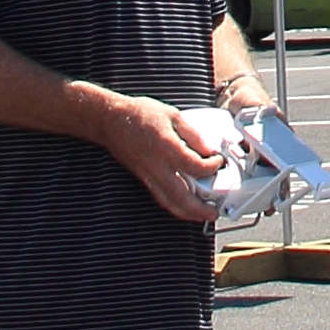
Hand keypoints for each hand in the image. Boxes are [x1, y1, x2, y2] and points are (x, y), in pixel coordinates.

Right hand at [95, 90, 227, 223]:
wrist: (111, 120)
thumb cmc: (140, 114)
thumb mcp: (173, 115)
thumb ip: (193, 134)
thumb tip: (210, 149)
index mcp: (166, 147)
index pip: (195, 167)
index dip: (211, 167)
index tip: (219, 161)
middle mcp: (157, 166)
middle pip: (182, 197)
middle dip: (200, 209)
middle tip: (214, 211)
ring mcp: (148, 175)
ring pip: (169, 203)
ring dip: (188, 214)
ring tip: (202, 215)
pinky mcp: (143, 179)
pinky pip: (160, 198)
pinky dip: (175, 206)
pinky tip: (184, 206)